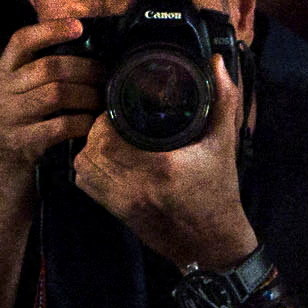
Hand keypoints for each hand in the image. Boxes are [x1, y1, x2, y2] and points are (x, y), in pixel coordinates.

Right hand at [0, 17, 100, 188]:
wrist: (4, 175)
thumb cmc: (24, 126)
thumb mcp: (22, 94)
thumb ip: (41, 71)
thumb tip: (86, 45)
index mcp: (2, 73)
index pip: (21, 40)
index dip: (50, 30)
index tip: (79, 27)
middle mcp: (1, 91)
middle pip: (48, 67)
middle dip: (85, 69)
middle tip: (107, 75)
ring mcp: (8, 118)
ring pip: (56, 94)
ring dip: (87, 95)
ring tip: (103, 99)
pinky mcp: (22, 143)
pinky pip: (60, 125)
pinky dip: (82, 122)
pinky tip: (93, 123)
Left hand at [72, 48, 254, 270]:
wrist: (212, 245)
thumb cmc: (220, 192)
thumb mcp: (225, 143)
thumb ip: (223, 100)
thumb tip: (215, 63)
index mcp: (162, 168)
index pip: (110, 138)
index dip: (106, 118)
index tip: (119, 105)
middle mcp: (136, 187)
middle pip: (91, 150)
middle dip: (95, 130)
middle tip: (111, 117)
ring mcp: (123, 202)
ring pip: (83, 167)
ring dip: (89, 147)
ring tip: (106, 135)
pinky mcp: (117, 212)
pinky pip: (85, 185)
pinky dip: (87, 167)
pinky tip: (103, 157)